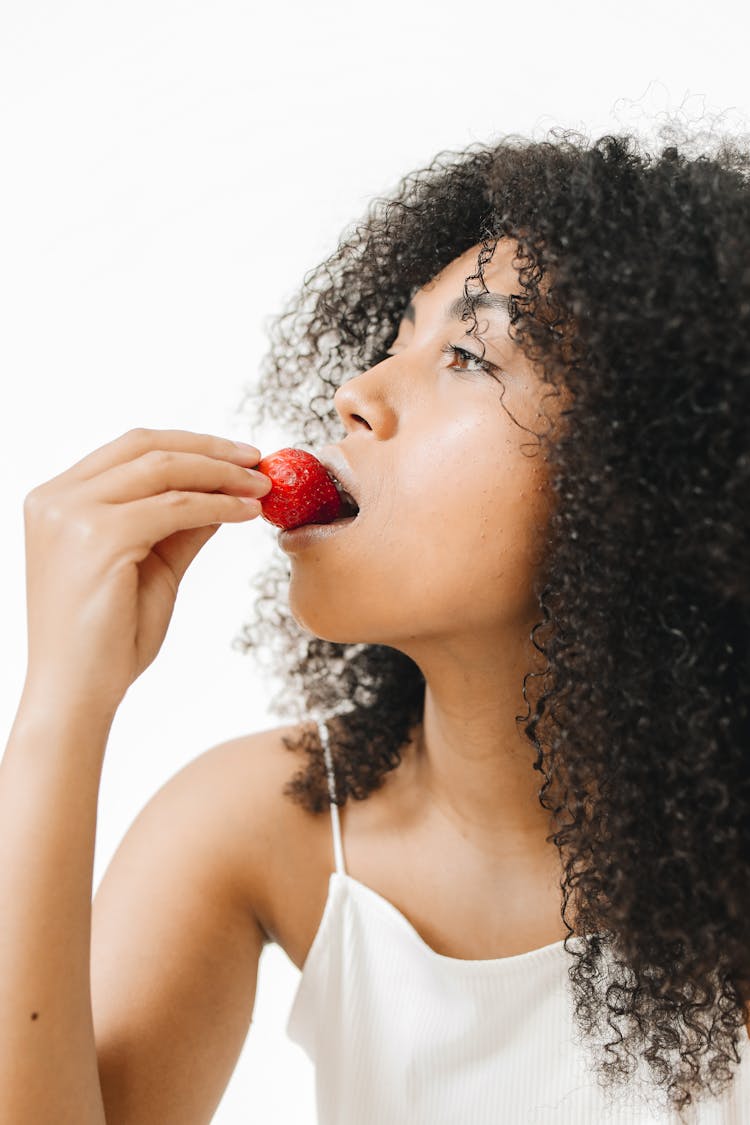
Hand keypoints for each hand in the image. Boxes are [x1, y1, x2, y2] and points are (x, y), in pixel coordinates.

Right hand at [20, 429, 270, 719]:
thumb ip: (179, 525)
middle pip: (145, 446)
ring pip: (164, 470)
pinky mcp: (98, 537)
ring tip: (261, 488)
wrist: (77, 693)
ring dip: (221, 474)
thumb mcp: (151, 566)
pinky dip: (218, 505)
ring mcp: (72, 514)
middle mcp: (57, 498)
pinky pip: (175, 507)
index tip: (235, 454)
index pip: (129, 449)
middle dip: (210, 449)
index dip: (189, 444)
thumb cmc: (108, 639)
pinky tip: (246, 513)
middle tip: (257, 461)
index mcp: (57, 499)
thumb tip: (223, 491)